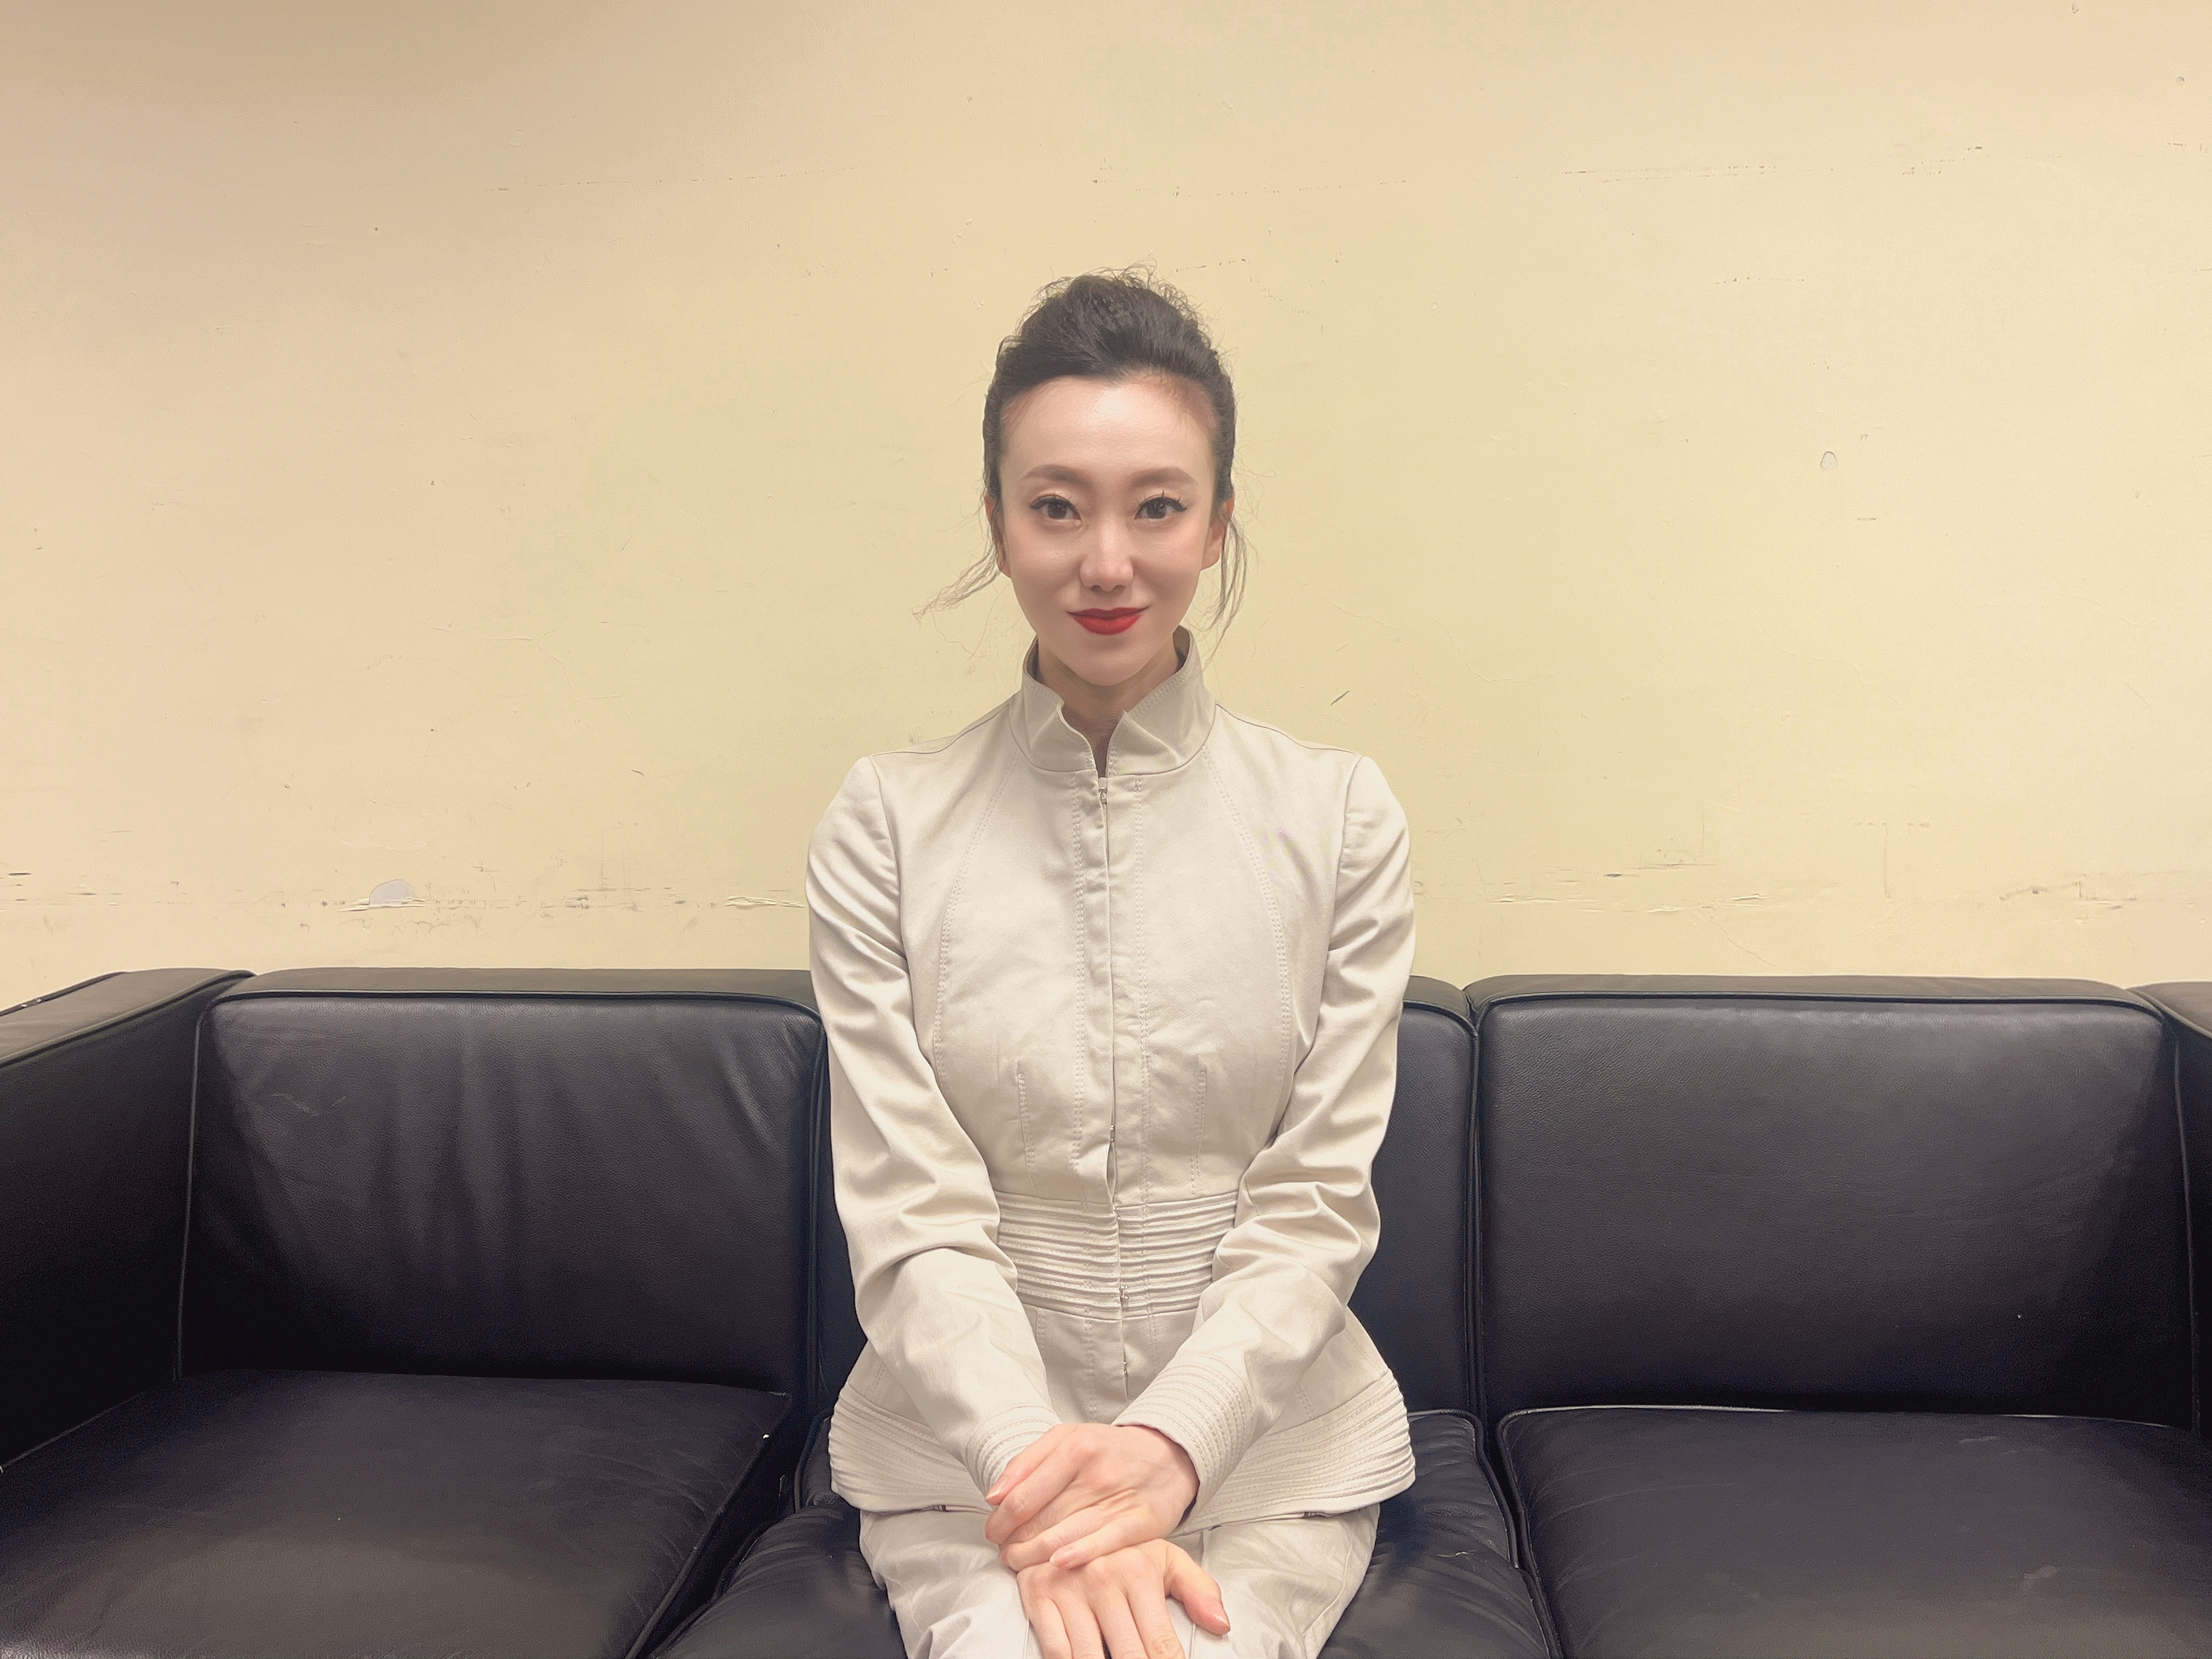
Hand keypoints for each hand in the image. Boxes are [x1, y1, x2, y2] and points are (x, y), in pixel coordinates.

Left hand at [985, 1422, 1200, 1571]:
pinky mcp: (1138, 1524)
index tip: (993, 1532)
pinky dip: (1076, 1557)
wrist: (1168, 1455)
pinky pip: (1101, 1545)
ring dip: (1032, 1557)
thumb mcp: (1067, 1437)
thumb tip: (995, 1496)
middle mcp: (1096, 1474)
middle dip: (1013, 1542)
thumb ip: (1026, 1463)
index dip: (1000, 1521)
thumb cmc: (1110, 1449)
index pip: (1023, 1496)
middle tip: (1004, 1551)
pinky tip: (1056, 1565)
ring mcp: (1118, 1501)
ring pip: (1063, 1538)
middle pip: (1039, 1521)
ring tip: (1018, 1563)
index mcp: (1075, 1448)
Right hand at [1016, 1538, 1230, 1658]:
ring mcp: (1068, 1589)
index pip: (1160, 1644)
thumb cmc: (1122, 1549)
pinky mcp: (1038, 1596)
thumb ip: (1197, 1589)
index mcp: (1138, 1571)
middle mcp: (1102, 1578)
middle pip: (1128, 1656)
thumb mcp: (1165, 1559)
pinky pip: (1056, 1650)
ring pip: (1089, 1658)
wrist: (1065, 1514)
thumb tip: (1221, 1624)